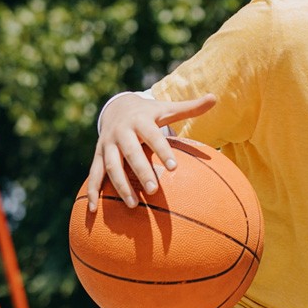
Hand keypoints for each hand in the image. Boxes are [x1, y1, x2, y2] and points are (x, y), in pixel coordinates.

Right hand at [84, 93, 216, 210]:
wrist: (117, 107)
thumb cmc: (149, 113)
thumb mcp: (167, 109)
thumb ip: (190, 108)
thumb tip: (214, 98)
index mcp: (140, 120)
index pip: (152, 136)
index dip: (162, 151)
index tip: (174, 168)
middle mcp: (121, 132)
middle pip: (130, 153)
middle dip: (141, 171)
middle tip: (153, 190)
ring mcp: (107, 145)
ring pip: (111, 166)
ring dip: (120, 185)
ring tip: (133, 205)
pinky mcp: (98, 155)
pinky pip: (94, 174)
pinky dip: (93, 191)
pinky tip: (94, 209)